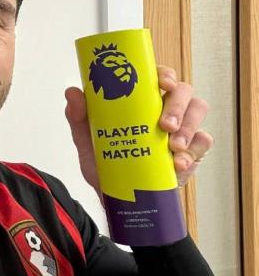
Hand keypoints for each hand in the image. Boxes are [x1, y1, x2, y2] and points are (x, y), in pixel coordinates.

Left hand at [65, 65, 212, 197]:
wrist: (118, 202)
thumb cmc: (105, 164)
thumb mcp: (87, 141)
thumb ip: (78, 117)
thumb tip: (72, 92)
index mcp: (141, 100)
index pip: (158, 76)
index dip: (165, 73)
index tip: (162, 83)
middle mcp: (164, 109)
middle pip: (184, 91)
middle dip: (178, 105)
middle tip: (165, 125)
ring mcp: (180, 129)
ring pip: (198, 111)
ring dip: (189, 127)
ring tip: (173, 148)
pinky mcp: (191, 151)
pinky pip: (203, 142)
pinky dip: (194, 151)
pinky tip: (179, 164)